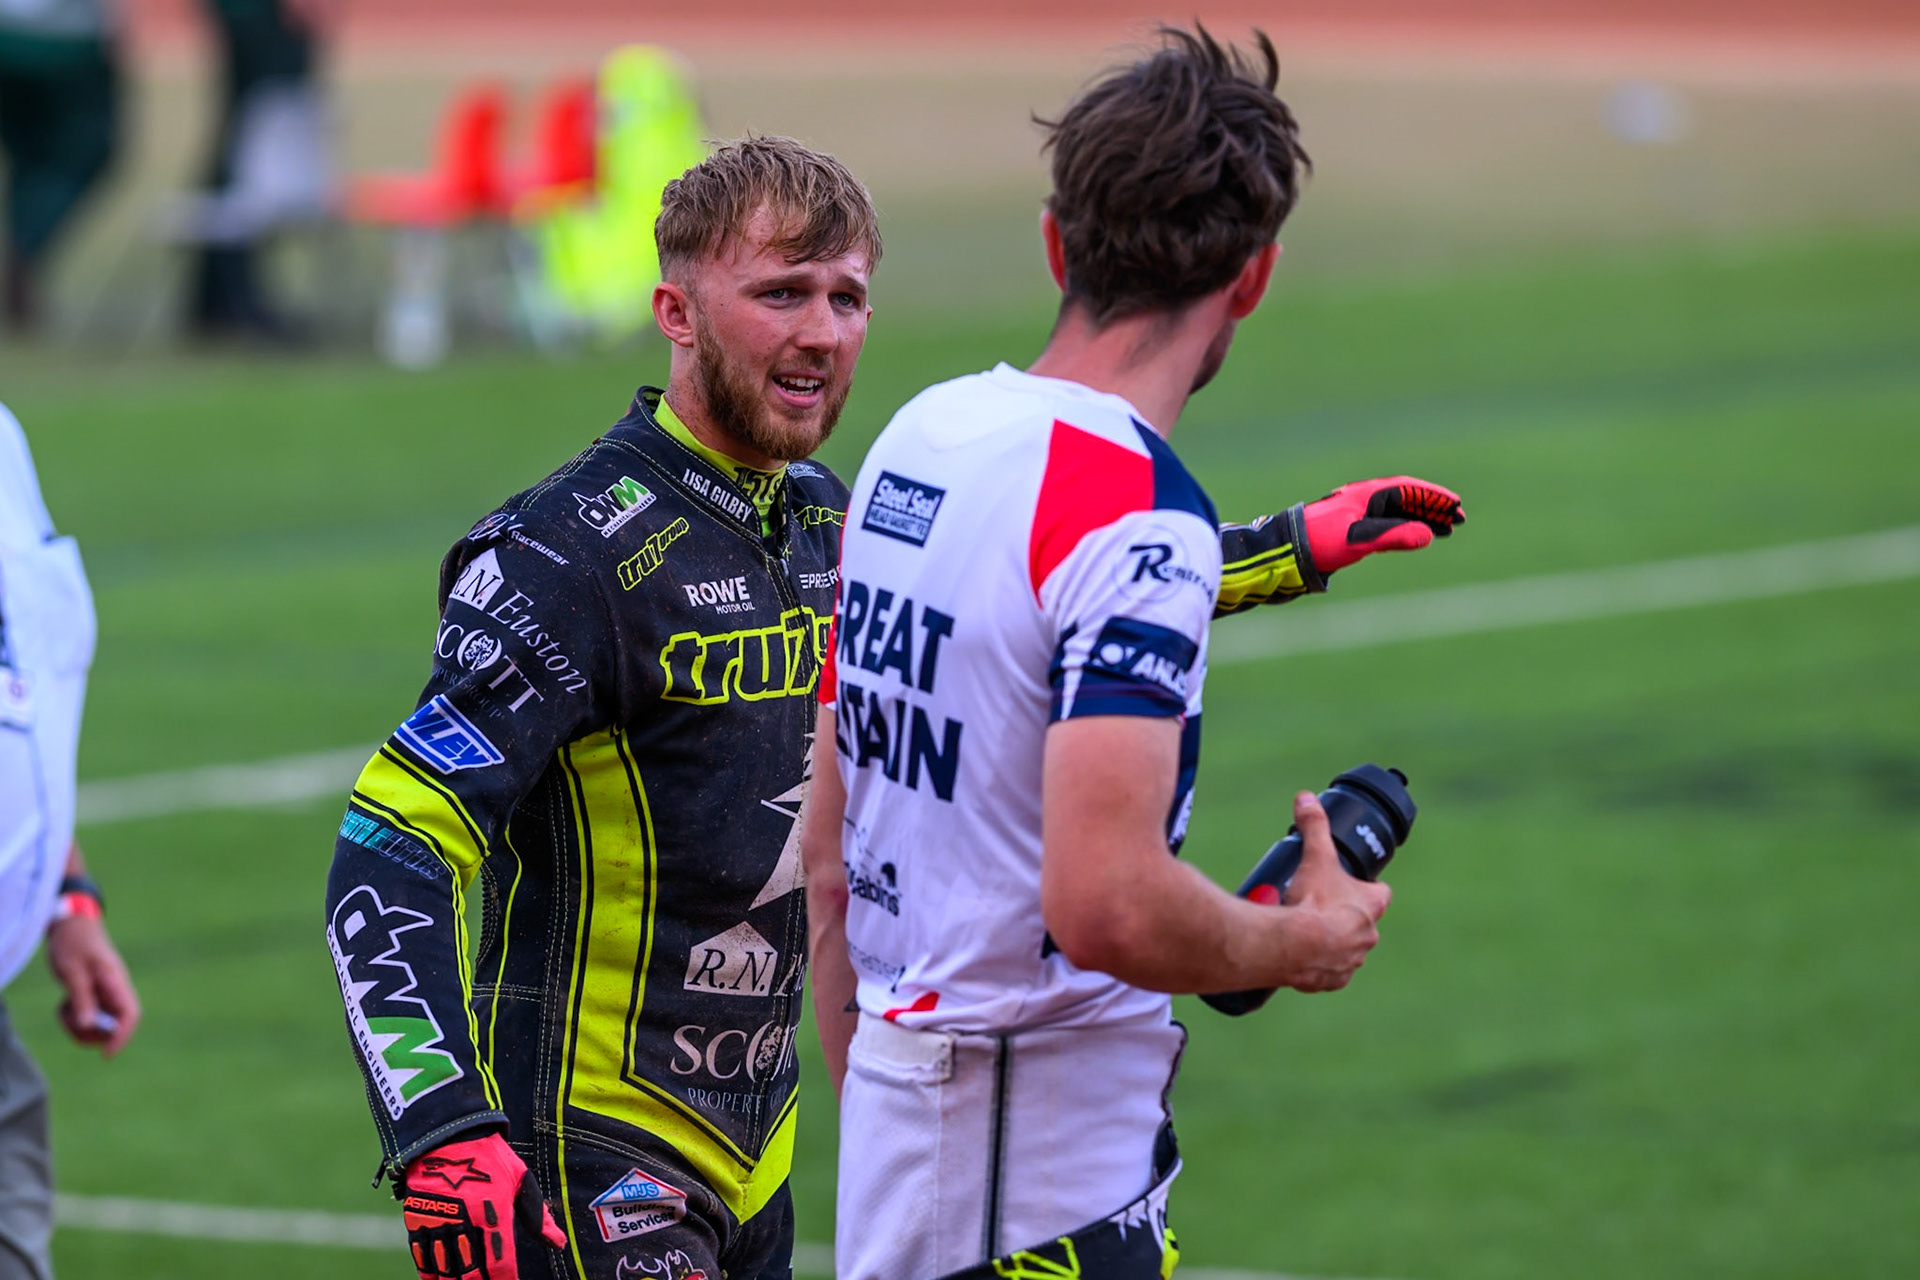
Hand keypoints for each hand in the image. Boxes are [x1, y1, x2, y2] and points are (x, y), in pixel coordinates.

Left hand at [45, 916, 139, 1056]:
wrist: (71, 924)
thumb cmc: (73, 943)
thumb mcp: (72, 972)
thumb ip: (82, 999)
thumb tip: (89, 1027)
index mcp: (115, 982)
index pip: (130, 1015)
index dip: (122, 1037)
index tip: (106, 1054)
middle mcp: (116, 989)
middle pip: (115, 1024)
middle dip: (93, 1033)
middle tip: (69, 1025)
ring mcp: (107, 992)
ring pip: (101, 1022)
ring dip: (80, 1026)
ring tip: (62, 1009)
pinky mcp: (96, 993)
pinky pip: (90, 1015)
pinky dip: (75, 1017)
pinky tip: (63, 1003)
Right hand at [401, 1132, 566, 1279]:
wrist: (448, 1133)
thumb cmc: (491, 1157)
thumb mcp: (520, 1180)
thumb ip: (538, 1216)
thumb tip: (559, 1243)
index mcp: (494, 1213)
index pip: (500, 1262)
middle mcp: (466, 1221)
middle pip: (471, 1271)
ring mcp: (439, 1221)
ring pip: (445, 1268)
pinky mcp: (418, 1218)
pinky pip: (422, 1256)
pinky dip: (430, 1273)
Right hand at [1276, 791, 1390, 991]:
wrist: (1296, 947)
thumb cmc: (1313, 902)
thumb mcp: (1315, 856)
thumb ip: (1313, 825)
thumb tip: (1306, 797)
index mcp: (1370, 906)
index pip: (1380, 894)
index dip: (1369, 888)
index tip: (1354, 884)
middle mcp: (1368, 935)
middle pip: (1362, 922)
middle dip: (1344, 916)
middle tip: (1318, 906)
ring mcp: (1352, 960)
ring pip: (1346, 949)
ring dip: (1331, 941)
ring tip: (1305, 930)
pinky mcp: (1332, 980)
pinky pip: (1328, 971)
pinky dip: (1317, 965)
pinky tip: (1301, 955)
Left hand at [1302, 476, 1463, 575]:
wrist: (1287, 551)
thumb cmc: (1321, 540)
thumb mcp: (1360, 539)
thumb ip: (1394, 536)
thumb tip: (1428, 534)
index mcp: (1367, 495)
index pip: (1408, 490)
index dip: (1433, 497)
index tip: (1456, 506)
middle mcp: (1364, 500)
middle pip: (1406, 499)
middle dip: (1433, 507)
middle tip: (1458, 520)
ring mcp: (1358, 513)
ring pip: (1398, 512)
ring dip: (1422, 518)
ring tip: (1445, 529)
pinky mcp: (1351, 528)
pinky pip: (1387, 523)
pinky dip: (1405, 528)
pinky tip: (1416, 536)